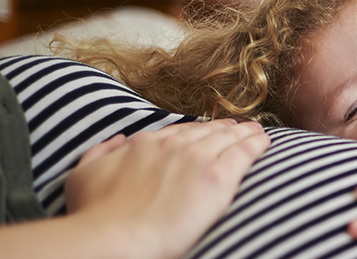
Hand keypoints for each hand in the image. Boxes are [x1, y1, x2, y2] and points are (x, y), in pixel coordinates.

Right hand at [65, 119, 269, 258]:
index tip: (205, 131)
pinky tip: (265, 141)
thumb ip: (100, 153)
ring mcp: (197, 158)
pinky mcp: (218, 177)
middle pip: (206, 131)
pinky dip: (257, 144)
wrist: (117, 237)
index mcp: (145, 144)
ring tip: (256, 131)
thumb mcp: (84, 176)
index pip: (177, 132)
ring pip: (229, 138)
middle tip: (237, 127)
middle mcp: (173, 145)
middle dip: (223, 128)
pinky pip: (245, 153)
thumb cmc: (96, 215)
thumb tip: (117, 141)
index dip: (194, 131)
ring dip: (244, 132)